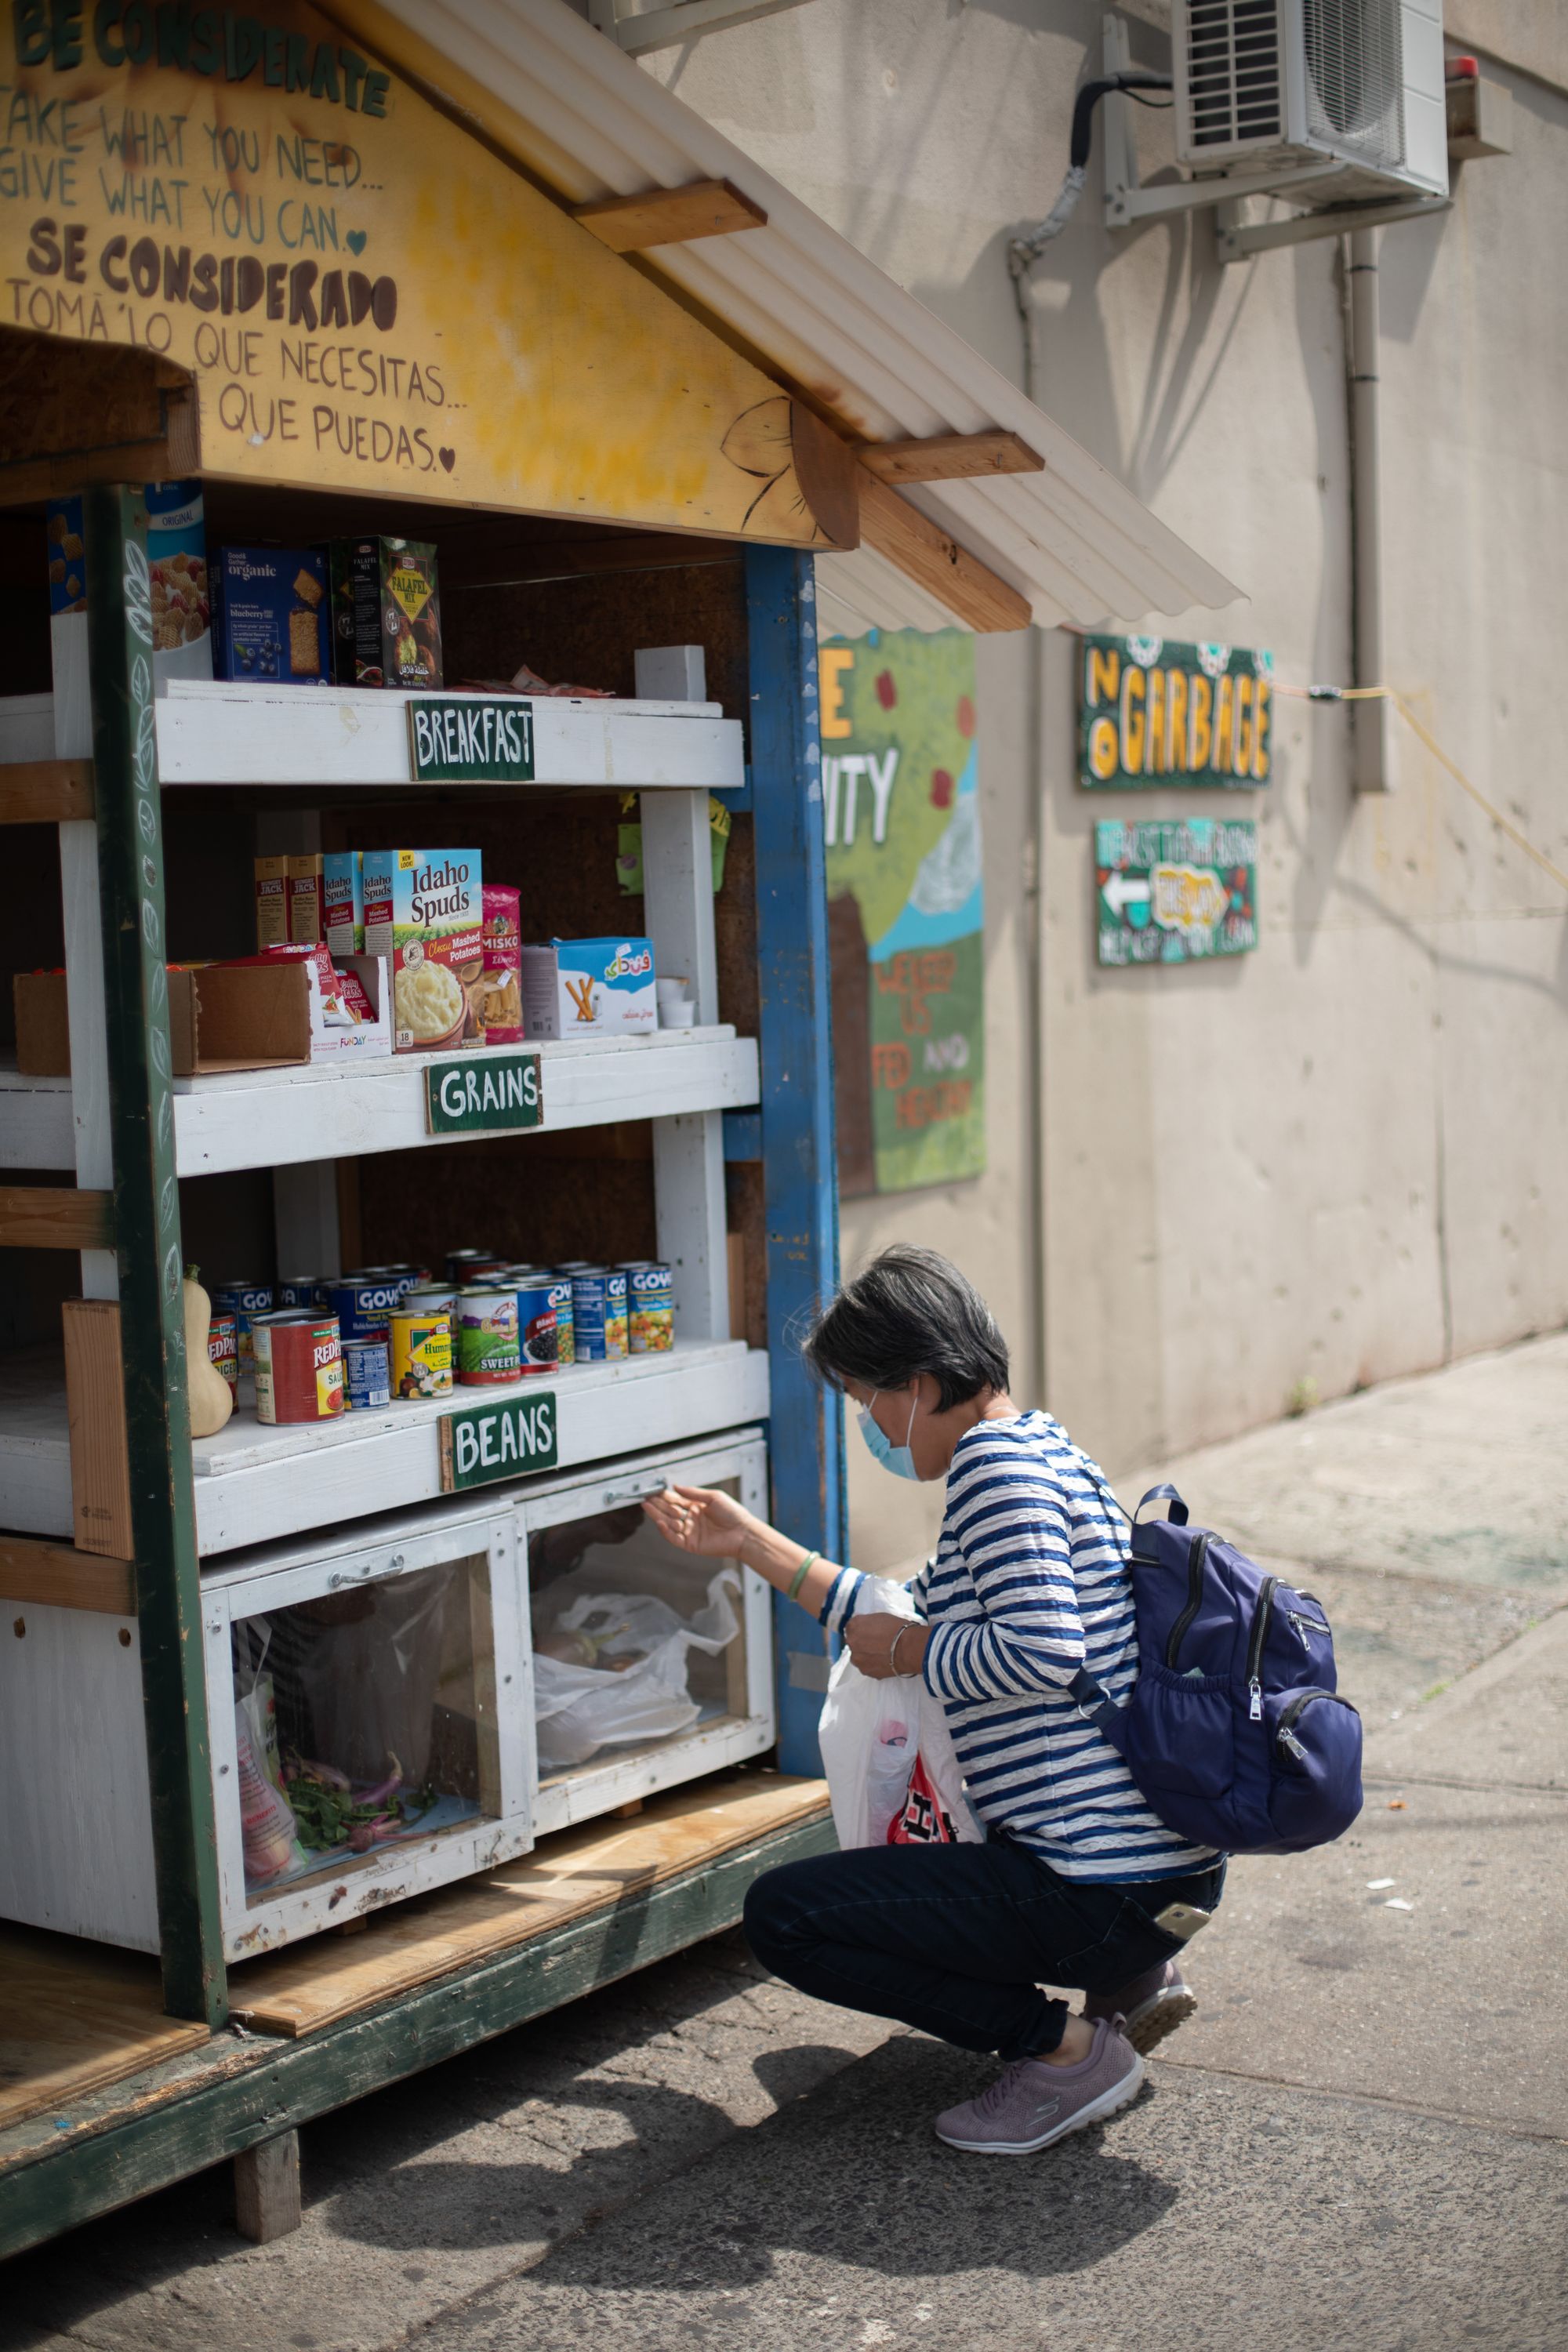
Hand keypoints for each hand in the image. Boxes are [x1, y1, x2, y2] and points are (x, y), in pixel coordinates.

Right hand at [641, 1483, 758, 1560]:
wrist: (743, 1532)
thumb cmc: (732, 1513)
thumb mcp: (713, 1497)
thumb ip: (693, 1493)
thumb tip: (675, 1486)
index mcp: (696, 1507)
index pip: (675, 1501)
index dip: (664, 1497)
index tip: (652, 1491)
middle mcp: (691, 1519)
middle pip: (669, 1512)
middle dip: (657, 1505)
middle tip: (645, 1499)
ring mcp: (690, 1532)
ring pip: (669, 1524)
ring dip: (659, 1516)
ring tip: (649, 1507)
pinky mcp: (690, 1544)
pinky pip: (674, 1538)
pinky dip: (666, 1531)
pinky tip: (660, 1522)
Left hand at [843, 1612, 927, 1679]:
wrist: (907, 1647)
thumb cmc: (897, 1628)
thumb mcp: (879, 1617)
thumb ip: (867, 1623)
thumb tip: (866, 1629)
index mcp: (854, 1625)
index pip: (851, 1627)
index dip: (861, 1630)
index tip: (870, 1632)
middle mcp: (851, 1641)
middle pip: (853, 1642)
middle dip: (862, 1643)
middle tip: (876, 1644)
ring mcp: (856, 1658)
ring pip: (858, 1656)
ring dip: (866, 1655)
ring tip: (881, 1654)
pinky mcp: (864, 1671)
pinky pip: (866, 1667)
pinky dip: (872, 1665)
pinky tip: (883, 1662)